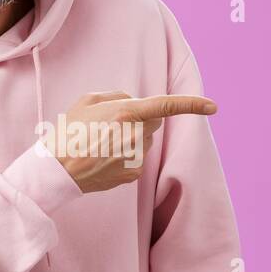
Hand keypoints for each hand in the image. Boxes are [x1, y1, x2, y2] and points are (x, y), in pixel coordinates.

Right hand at [43, 91, 216, 193]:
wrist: (57, 170)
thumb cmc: (69, 131)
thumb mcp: (88, 101)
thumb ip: (118, 98)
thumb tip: (134, 104)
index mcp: (128, 113)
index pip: (167, 106)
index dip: (193, 105)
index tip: (213, 106)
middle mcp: (136, 135)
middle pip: (154, 122)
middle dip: (143, 119)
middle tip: (113, 123)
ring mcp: (136, 157)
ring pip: (145, 141)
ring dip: (131, 138)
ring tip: (102, 143)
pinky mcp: (133, 174)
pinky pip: (137, 159)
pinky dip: (125, 156)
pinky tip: (104, 158)